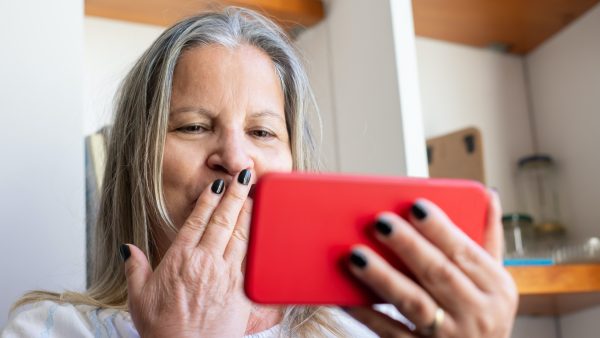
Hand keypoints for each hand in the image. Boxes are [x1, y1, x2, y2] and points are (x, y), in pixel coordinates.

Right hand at [121, 169, 253, 337]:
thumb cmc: (163, 330)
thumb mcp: (139, 298)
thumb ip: (135, 268)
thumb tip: (128, 248)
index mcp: (179, 260)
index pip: (196, 221)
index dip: (208, 200)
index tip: (216, 185)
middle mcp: (204, 262)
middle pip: (223, 221)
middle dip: (235, 195)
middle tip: (244, 176)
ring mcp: (225, 275)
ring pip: (239, 235)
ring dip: (248, 212)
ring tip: (254, 194)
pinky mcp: (240, 290)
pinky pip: (249, 259)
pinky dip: (255, 240)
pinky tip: (259, 230)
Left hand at [345, 190, 517, 336]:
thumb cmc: (481, 313)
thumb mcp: (495, 281)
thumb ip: (488, 238)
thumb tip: (488, 193)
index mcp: (497, 288)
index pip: (465, 251)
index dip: (440, 228)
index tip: (415, 205)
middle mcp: (478, 314)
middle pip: (438, 274)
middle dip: (408, 245)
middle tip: (380, 221)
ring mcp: (449, 337)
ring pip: (413, 302)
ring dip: (383, 277)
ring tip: (356, 254)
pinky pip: (391, 332)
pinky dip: (368, 314)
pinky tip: (346, 297)